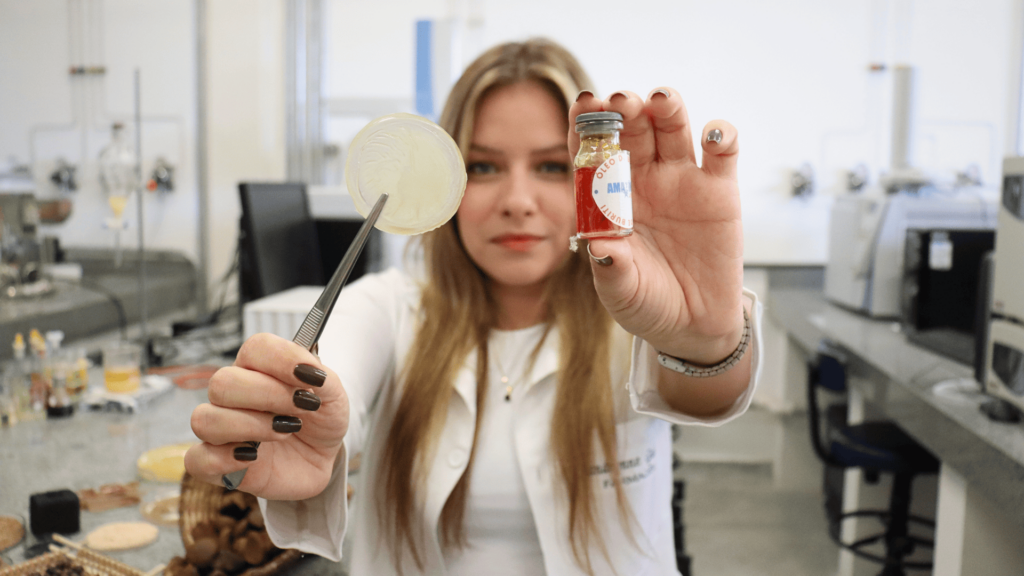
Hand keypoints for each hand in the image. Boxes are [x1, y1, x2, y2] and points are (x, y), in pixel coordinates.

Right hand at [184, 333, 348, 499]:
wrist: (323, 458)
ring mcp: (222, 429)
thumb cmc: (321, 420)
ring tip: (285, 431)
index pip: (254, 348)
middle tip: (300, 408)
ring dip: (249, 425)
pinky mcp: (217, 464)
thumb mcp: (334, 396)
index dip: (281, 359)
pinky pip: (196, 460)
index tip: (310, 376)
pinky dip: (223, 459)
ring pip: (205, 419)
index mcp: (259, 368)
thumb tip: (307, 370)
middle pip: (223, 382)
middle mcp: (234, 395)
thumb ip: (322, 379)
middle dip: (269, 395)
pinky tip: (253, 457)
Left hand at [569, 89, 743, 362]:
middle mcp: (643, 179)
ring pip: (673, 129)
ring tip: (660, 100)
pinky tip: (714, 134)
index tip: (583, 104)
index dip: (586, 125)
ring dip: (667, 108)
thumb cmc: (646, 302)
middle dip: (625, 109)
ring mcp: (681, 180)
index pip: (592, 151)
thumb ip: (611, 272)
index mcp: (608, 197)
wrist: (693, 325)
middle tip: (621, 101)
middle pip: (633, 129)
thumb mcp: (622, 293)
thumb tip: (602, 251)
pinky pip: (721, 153)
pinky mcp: (719, 190)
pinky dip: (721, 135)